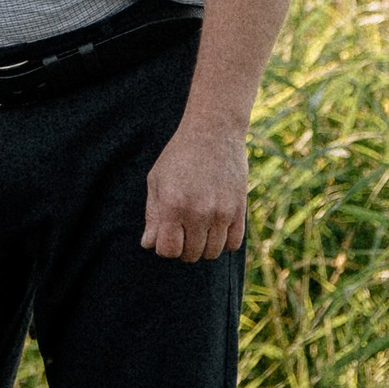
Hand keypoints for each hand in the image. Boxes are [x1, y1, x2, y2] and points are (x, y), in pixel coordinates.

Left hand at [141, 116, 248, 261]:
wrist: (213, 132)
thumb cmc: (179, 156)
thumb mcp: (156, 180)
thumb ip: (153, 215)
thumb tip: (148, 245)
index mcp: (174, 206)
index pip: (168, 250)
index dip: (164, 248)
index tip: (166, 236)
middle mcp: (199, 213)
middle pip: (191, 254)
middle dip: (183, 248)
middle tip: (182, 231)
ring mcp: (222, 213)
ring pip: (213, 252)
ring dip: (203, 246)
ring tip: (198, 229)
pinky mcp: (239, 210)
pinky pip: (233, 244)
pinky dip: (224, 242)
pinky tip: (215, 228)